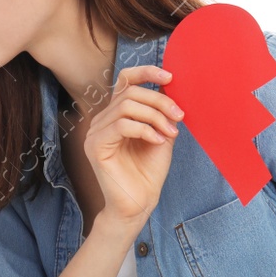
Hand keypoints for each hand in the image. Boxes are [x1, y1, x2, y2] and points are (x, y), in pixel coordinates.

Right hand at [84, 64, 184, 225]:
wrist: (139, 204)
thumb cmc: (149, 172)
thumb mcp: (162, 135)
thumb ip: (163, 114)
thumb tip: (172, 88)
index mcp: (117, 114)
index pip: (125, 81)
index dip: (146, 72)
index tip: (170, 77)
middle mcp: (103, 120)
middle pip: (130, 93)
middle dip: (160, 101)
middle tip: (180, 116)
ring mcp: (96, 132)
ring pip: (126, 107)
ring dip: (155, 117)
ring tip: (170, 133)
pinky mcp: (95, 146)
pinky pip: (121, 125)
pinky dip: (145, 130)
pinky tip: (158, 141)